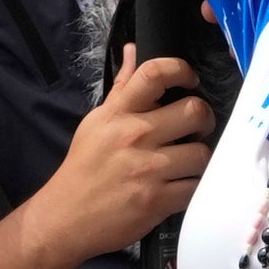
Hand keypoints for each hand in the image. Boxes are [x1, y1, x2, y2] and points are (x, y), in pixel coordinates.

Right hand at [22, 50, 214, 264]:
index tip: (190, 80)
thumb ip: (122, 88)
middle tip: (196, 128)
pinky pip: (195, 186)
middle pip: (194, 111)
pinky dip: (192, 187)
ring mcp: (147, 169)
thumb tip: (135, 50)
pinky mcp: (156, 201)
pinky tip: (180, 186)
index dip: (181, 69)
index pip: (154, 73)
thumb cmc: (84, 168)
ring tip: (186, 162)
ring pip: (201, 153)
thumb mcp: (97, 122)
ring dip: (198, 159)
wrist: (65, 218)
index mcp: (118, 113)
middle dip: (203, 119)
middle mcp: (134, 136)